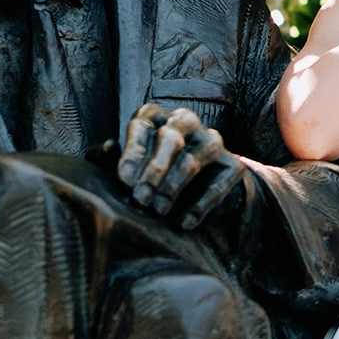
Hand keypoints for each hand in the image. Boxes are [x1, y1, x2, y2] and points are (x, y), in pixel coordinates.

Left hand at [116, 103, 246, 228]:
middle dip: (153, 171)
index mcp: (156, 116)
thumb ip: (108, 158)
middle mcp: (186, 121)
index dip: (134, 153)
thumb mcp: (126, 165)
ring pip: (192, 160)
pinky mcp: (231, 165)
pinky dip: (199, 205)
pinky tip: (184, 222)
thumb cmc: (150, 172)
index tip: (124, 181)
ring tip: (157, 211)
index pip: (143, 126)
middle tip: (140, 199)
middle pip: (170, 138)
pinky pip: (218, 184)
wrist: (196, 189)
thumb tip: (107, 147)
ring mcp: (211, 141)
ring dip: (172, 187)